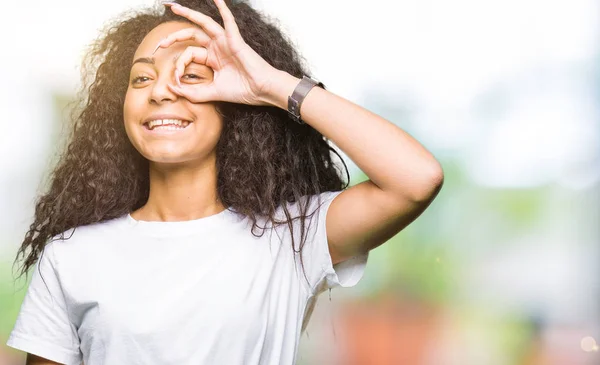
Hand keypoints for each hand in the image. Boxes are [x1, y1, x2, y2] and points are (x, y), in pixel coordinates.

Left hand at [155, 0, 280, 105]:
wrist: (260, 90)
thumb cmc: (242, 91)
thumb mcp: (211, 93)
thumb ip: (192, 92)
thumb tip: (171, 88)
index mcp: (212, 59)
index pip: (189, 55)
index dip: (179, 65)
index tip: (176, 79)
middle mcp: (217, 48)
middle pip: (191, 36)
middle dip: (174, 37)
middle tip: (161, 44)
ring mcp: (225, 41)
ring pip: (204, 23)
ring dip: (189, 14)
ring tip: (174, 7)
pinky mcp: (235, 39)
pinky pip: (228, 20)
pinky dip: (222, 8)